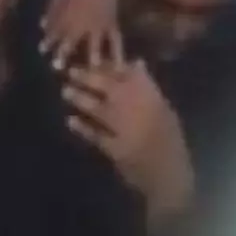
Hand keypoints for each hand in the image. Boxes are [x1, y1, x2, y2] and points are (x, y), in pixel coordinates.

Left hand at [41, 0, 121, 69]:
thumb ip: (52, 11)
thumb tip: (42, 26)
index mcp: (69, 16)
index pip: (55, 31)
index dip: (48, 41)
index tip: (42, 51)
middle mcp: (83, 23)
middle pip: (71, 41)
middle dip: (63, 54)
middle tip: (57, 67)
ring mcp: (98, 25)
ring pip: (94, 43)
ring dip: (92, 56)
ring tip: (92, 69)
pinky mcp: (111, 25)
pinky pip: (115, 40)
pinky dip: (118, 53)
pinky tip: (120, 65)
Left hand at [63, 61, 194, 219]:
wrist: (170, 176)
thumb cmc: (170, 141)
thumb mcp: (165, 110)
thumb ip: (149, 87)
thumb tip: (135, 62)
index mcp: (153, 98)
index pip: (129, 73)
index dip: (108, 65)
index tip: (94, 60)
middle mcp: (138, 109)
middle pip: (108, 87)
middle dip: (87, 77)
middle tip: (71, 71)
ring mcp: (126, 130)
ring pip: (99, 109)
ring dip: (80, 98)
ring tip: (66, 91)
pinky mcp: (116, 150)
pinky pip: (96, 135)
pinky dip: (82, 128)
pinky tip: (70, 120)